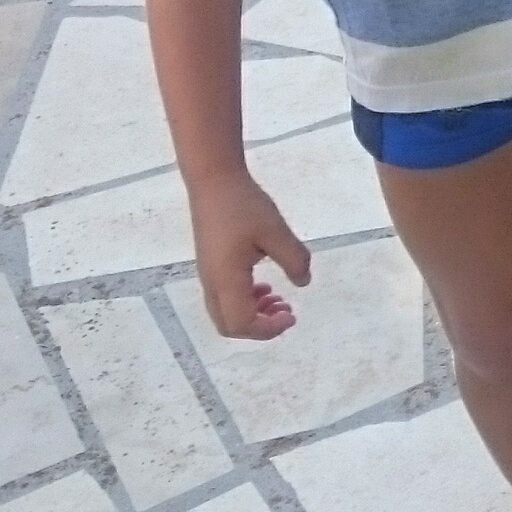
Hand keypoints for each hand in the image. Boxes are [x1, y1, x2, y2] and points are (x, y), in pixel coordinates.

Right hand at [187, 171, 308, 339]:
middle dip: (259, 327)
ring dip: (253, 314)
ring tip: (279, 299)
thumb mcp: (276, 231)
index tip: (292, 315)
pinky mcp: (210, 265)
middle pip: (229, 325)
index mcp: (226, 280)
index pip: (241, 323)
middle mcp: (212, 283)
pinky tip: (263, 286)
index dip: (268, 329)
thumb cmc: (244, 205)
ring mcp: (208, 275)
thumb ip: (294, 260)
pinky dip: (245, 300)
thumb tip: (303, 283)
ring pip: (225, 312)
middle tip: (287, 311)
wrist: (214, 182)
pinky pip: (224, 297)